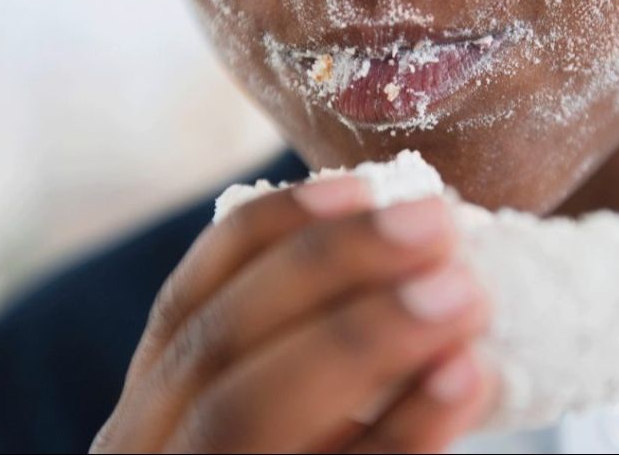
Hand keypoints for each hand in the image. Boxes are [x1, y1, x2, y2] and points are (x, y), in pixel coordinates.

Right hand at [90, 176, 494, 452]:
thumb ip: (310, 363)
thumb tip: (422, 260)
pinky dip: (399, 432)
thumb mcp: (284, 426)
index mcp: (152, 419)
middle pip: (218, 352)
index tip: (364, 187)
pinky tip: (465, 381)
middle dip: (329, 275)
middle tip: (439, 228)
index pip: (188, 305)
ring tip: (464, 293)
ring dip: (361, 339)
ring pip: (248, 415)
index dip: (271, 236)